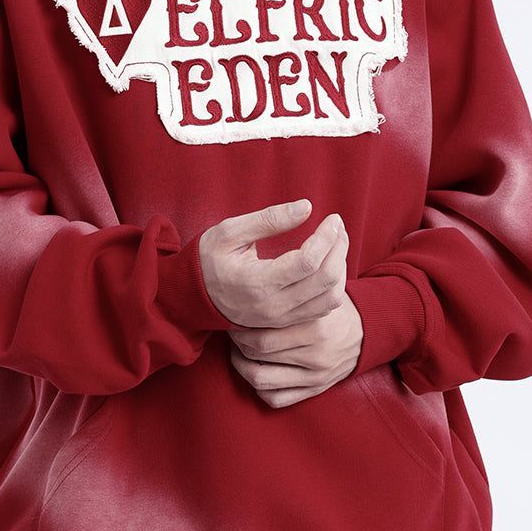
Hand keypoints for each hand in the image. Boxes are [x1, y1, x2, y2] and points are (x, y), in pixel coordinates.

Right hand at [198, 200, 348, 330]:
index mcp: (257, 282)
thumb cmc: (209, 258)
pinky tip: (328, 264)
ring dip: (340, 268)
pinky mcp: (286, 323)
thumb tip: (307, 207)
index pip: (308, 262)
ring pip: (330, 298)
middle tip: (338, 226)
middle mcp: (273, 306)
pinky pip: (323, 309)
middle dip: (339, 248)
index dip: (327, 237)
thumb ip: (269, 219)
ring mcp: (281, 319)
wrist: (191, 296)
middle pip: (325, 280)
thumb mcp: (230, 231)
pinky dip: (333, 286)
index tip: (333, 218)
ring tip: (336, 243)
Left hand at [227, 293, 364, 407]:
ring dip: (243, 367)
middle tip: (234, 332)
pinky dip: (260, 388)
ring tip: (240, 352)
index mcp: (315, 329)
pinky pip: (277, 399)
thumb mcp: (318, 296)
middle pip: (259, 355)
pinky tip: (256, 371)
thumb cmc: (334, 309)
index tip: (234, 319)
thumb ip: (290, 296)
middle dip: (238, 344)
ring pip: (262, 381)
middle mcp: (315, 355)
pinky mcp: (315, 390)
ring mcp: (315, 377)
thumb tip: (250, 291)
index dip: (240, 329)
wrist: (367, 333)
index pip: (263, 336)